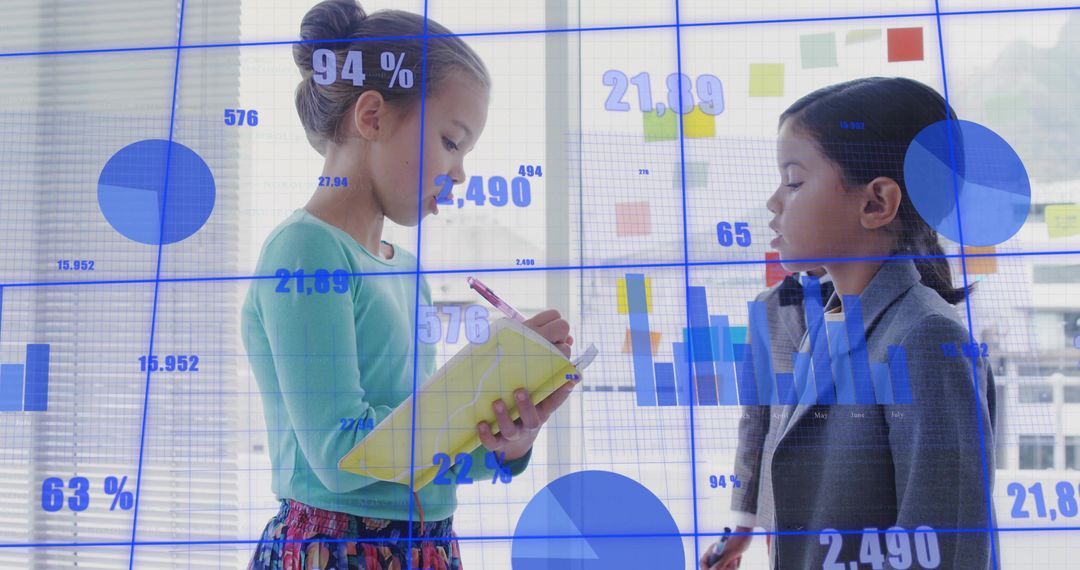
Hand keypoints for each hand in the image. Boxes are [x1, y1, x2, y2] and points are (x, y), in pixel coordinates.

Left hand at [477, 309, 576, 460]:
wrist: (514, 442)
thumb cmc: (526, 407)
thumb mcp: (539, 395)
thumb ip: (549, 374)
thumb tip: (567, 346)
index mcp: (541, 410)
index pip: (555, 401)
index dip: (563, 391)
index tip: (569, 378)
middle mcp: (529, 422)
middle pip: (533, 419)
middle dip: (526, 405)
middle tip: (519, 390)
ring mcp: (514, 433)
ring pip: (510, 430)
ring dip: (504, 417)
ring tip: (497, 402)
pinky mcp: (498, 443)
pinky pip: (492, 443)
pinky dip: (486, 434)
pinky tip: (480, 423)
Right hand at [700, 526, 751, 569]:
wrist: (745, 537)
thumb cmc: (735, 543)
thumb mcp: (728, 555)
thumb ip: (720, 565)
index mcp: (712, 552)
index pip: (704, 562)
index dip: (705, 568)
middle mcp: (716, 555)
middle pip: (715, 568)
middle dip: (724, 568)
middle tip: (729, 566)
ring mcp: (723, 557)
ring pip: (724, 568)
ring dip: (731, 567)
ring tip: (735, 559)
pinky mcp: (729, 559)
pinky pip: (730, 567)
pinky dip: (735, 565)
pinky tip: (738, 558)